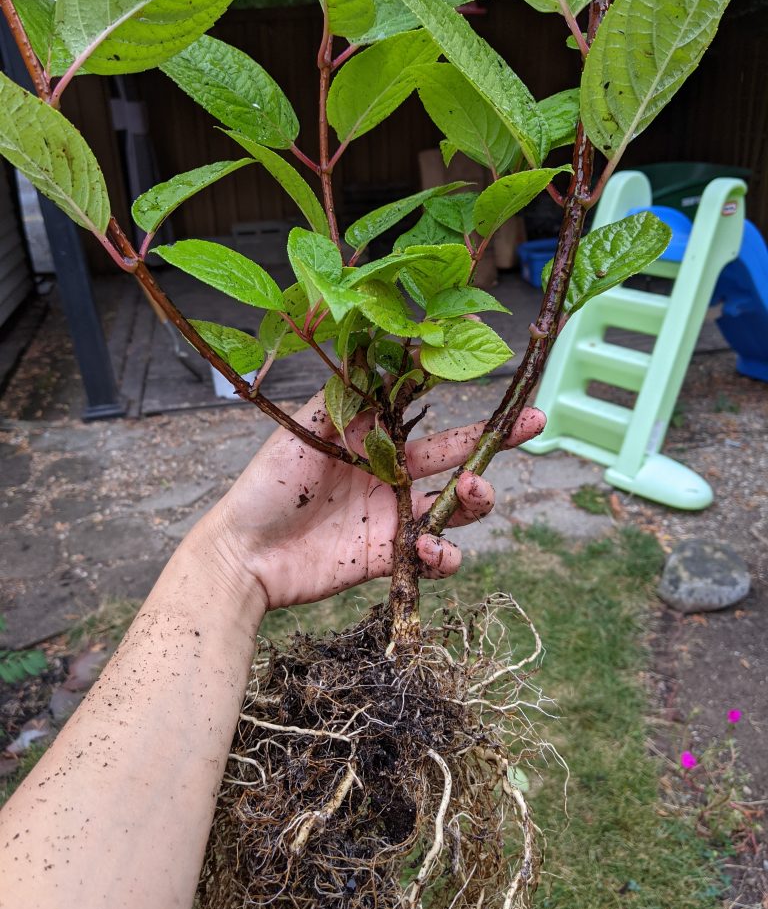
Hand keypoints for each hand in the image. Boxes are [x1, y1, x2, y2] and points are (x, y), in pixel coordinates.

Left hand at [207, 394, 545, 609]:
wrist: (243, 555)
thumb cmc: (267, 485)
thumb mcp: (306, 428)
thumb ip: (349, 395)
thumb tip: (388, 350)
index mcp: (371, 440)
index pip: (428, 414)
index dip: (459, 396)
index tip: (499, 385)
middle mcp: (388, 475)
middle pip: (454, 458)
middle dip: (494, 442)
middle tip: (530, 425)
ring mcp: (391, 518)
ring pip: (454, 508)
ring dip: (476, 500)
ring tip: (471, 492)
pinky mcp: (389, 559)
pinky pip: (434, 557)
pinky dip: (445, 556)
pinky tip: (432, 549)